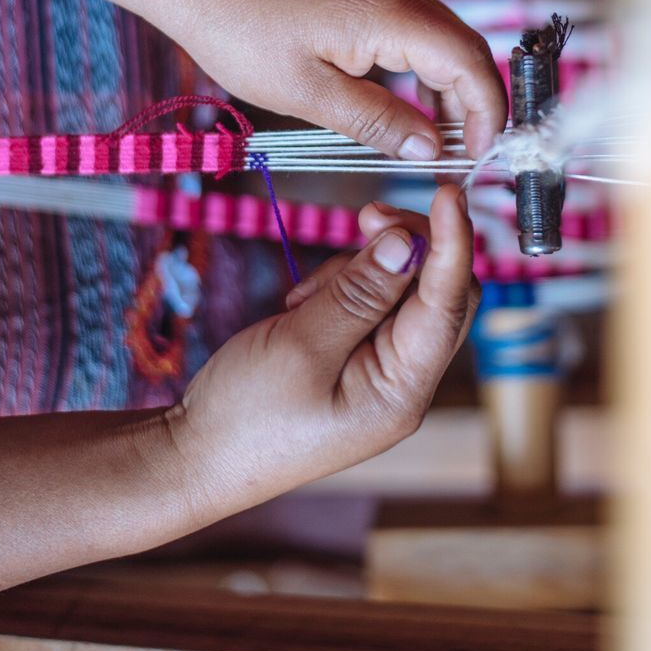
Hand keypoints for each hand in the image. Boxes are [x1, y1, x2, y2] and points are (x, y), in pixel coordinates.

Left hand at [164, 0, 506, 159]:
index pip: (470, 61)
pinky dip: (421, 64)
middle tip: (459, 159)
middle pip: (464, 48)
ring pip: (442, 36)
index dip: (487, 112)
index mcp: (390, 11)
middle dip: (472, 105)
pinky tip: (402, 101)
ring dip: (446, 87)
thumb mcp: (308, 94)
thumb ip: (378, 121)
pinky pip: (415, 24)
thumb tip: (432, 150)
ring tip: (431, 140)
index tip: (480, 157)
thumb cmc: (241, 33)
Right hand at [172, 185, 478, 516]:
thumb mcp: (301, 344)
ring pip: (401, 290)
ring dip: (361, 270)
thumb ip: (360, 291)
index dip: (453, 243)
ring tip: (301, 299)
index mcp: (404, 392)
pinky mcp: (356, 358)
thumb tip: (409, 243)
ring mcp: (382, 371)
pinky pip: (370, 303)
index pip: (449, 305)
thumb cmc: (246, 413)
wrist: (197, 457)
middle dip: (406, 246)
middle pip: (438, 292)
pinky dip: (342, 287)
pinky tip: (299, 305)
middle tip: (364, 215)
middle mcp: (405, 382)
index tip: (448, 193)